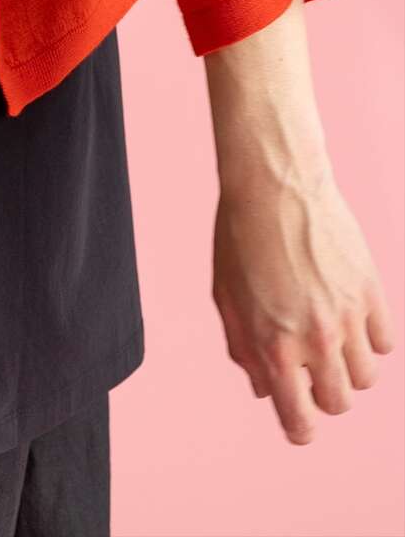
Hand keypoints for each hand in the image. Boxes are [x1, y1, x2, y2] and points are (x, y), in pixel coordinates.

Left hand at [212, 163, 394, 444]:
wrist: (275, 182)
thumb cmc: (240, 236)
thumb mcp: (225, 296)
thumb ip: (243, 349)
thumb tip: (265, 389)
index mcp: (273, 346)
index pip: (300, 421)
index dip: (300, 428)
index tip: (300, 421)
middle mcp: (315, 339)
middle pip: (338, 403)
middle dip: (322, 393)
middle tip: (309, 367)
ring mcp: (348, 317)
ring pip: (366, 377)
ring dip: (348, 365)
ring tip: (329, 335)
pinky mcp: (370, 293)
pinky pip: (385, 342)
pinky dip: (371, 338)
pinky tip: (349, 316)